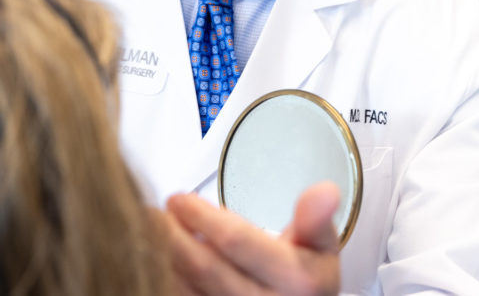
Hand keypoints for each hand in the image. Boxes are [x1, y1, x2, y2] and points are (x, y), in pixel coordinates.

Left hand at [164, 181, 341, 295]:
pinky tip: (163, 259)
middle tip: (157, 212)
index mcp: (298, 280)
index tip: (180, 200)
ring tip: (153, 230)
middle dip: (173, 234)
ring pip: (189, 288)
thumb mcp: (320, 245)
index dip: (202, 216)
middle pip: (205, 267)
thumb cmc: (307, 278)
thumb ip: (316, 218)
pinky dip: (170, 278)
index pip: (236, 241)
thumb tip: (325, 192)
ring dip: (165, 256)